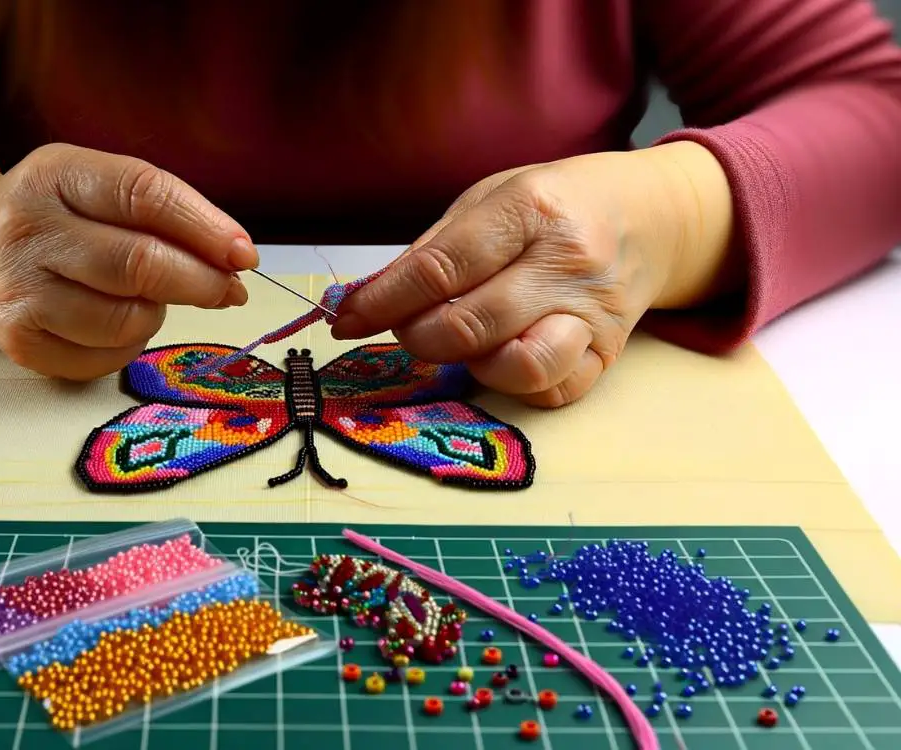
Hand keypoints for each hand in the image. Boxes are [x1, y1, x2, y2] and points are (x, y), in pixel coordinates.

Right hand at [0, 144, 258, 379]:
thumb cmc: (60, 213)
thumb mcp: (99, 185)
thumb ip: (162, 213)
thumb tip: (234, 265)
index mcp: (55, 174)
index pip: (143, 195)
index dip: (204, 228)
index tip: (244, 254)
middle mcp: (27, 230)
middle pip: (139, 265)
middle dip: (200, 282)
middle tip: (228, 290)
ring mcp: (17, 290)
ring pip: (126, 320)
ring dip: (155, 313)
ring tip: (144, 298)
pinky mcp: (17, 340)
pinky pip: (105, 357)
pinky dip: (128, 345)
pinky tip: (114, 324)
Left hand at [330, 144, 734, 406]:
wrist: (651, 216)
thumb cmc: (555, 204)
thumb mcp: (491, 199)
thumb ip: (431, 249)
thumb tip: (366, 299)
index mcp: (532, 208)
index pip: (441, 268)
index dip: (383, 302)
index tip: (347, 321)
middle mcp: (569, 261)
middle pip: (468, 324)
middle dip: (415, 336)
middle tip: (405, 328)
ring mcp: (594, 312)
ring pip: (516, 366)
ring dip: (467, 363)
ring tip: (459, 342)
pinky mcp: (610, 353)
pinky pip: (552, 390)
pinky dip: (512, 383)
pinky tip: (500, 356)